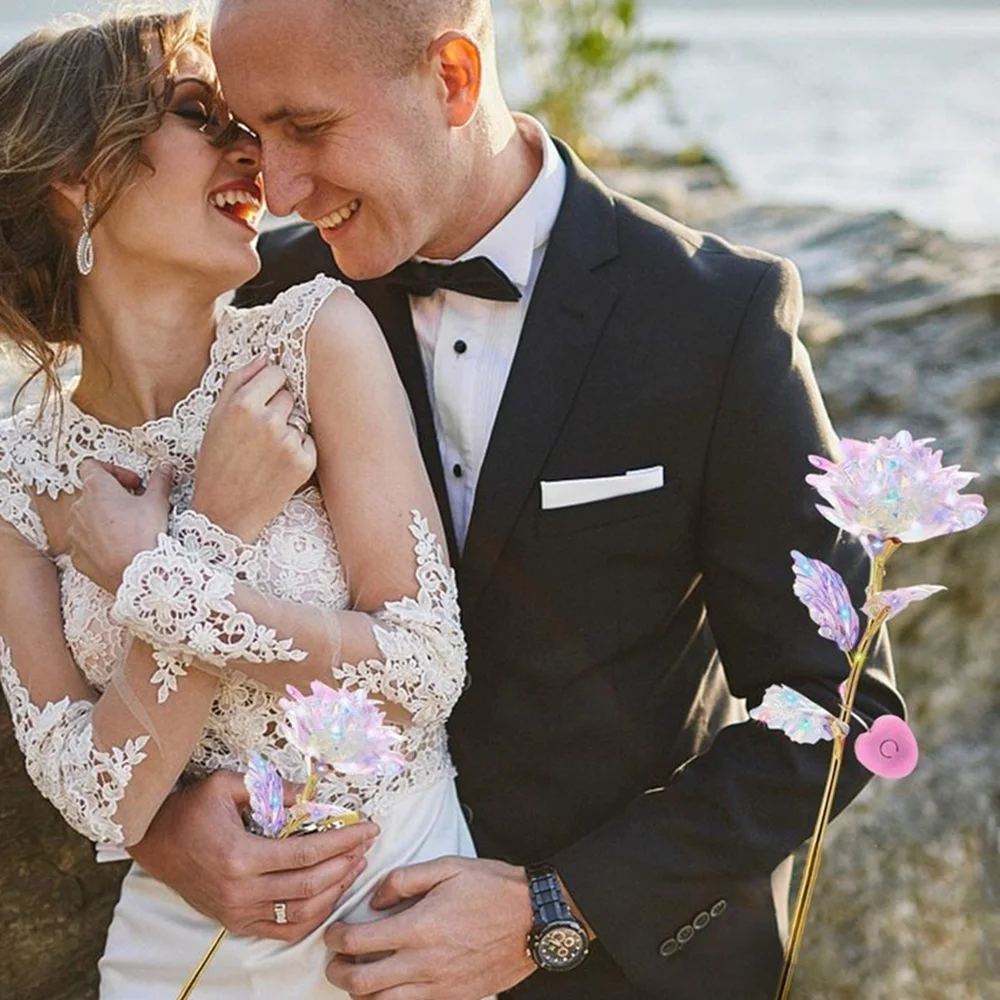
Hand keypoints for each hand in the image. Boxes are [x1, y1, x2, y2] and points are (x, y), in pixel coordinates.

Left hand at [67, 460, 173, 591]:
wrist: (138, 575)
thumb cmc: (145, 535)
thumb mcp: (157, 503)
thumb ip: (160, 481)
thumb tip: (165, 467)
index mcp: (97, 489)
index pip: (91, 466)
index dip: (113, 470)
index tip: (133, 483)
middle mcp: (79, 508)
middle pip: (91, 493)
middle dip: (113, 497)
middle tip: (136, 506)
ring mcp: (75, 533)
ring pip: (87, 519)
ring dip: (104, 520)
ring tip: (128, 529)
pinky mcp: (77, 555)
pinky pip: (86, 543)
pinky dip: (100, 542)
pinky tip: (120, 548)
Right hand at [128, 770, 379, 942]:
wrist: (154, 840)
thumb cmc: (190, 808)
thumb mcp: (226, 784)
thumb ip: (272, 788)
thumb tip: (314, 792)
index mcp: (240, 857)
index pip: (307, 853)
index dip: (343, 841)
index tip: (369, 827)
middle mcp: (240, 891)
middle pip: (311, 885)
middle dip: (346, 863)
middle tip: (367, 843)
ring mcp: (238, 912)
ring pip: (302, 912)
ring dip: (335, 889)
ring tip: (355, 864)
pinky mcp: (235, 922)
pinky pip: (283, 930)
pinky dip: (313, 917)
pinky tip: (330, 894)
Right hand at [192, 357, 316, 540]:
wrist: (225, 511)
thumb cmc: (216, 461)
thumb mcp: (215, 417)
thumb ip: (238, 379)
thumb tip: (266, 356)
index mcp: (242, 404)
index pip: (276, 372)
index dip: (268, 387)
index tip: (258, 403)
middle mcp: (268, 420)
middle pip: (290, 395)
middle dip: (277, 409)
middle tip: (257, 435)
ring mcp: (288, 441)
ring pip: (300, 418)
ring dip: (288, 429)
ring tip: (265, 452)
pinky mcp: (304, 462)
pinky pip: (309, 441)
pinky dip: (297, 450)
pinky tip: (277, 465)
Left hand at [324, 857, 536, 998]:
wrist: (535, 919)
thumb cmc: (494, 889)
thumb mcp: (447, 867)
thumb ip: (404, 879)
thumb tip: (376, 897)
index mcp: (419, 927)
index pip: (357, 942)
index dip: (335, 938)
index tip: (333, 932)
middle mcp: (424, 963)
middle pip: (361, 983)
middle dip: (338, 972)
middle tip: (335, 960)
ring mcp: (438, 986)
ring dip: (362, 992)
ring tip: (360, 975)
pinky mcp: (453, 998)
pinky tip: (391, 987)